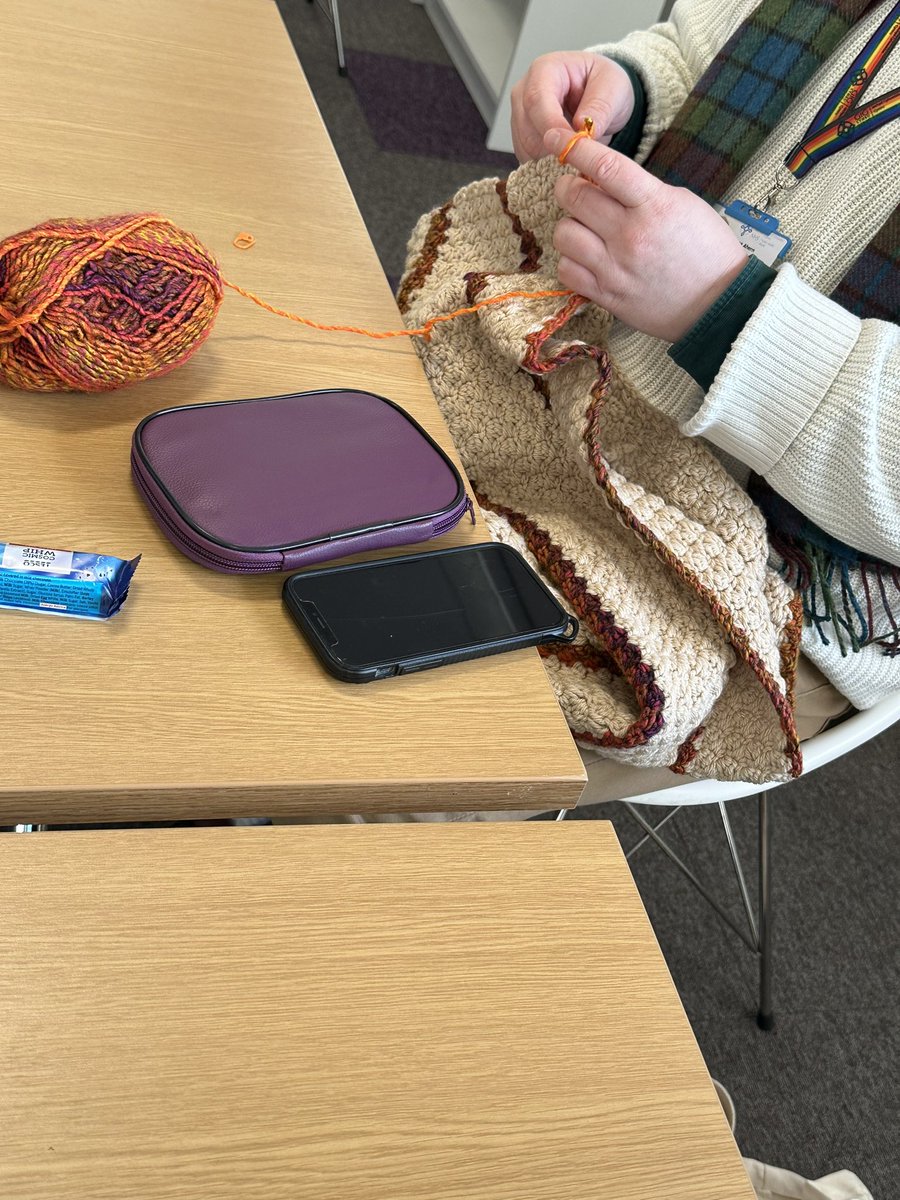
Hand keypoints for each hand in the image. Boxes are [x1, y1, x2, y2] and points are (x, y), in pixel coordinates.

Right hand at [510, 52, 635, 162]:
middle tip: (580, 157)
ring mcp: (519, 116)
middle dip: (552, 148)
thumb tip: (582, 127)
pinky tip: (566, 161)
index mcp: (545, 70)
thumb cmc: (604, 85)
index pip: (537, 100)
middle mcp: (524, 92)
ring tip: (577, 158)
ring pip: (525, 147)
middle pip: (527, 128)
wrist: (601, 97)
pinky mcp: (521, 138)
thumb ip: (600, 106)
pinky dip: (546, 166)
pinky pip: (527, 158)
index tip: (572, 145)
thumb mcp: (613, 87)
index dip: (552, 127)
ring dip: (549, 159)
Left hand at [546, 130, 748, 342]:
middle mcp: (630, 236)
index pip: (605, 166)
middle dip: (569, 186)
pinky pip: (566, 270)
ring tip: (584, 228)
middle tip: (576, 189)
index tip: (558, 138)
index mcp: (654, 205)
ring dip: (569, 225)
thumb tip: (603, 179)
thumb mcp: (682, 204)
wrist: (717, 304)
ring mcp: (615, 268)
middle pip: (574, 197)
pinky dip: (570, 260)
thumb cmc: (705, 250)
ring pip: (564, 234)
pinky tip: (585, 257)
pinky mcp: (607, 296)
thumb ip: (642, 191)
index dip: (575, 147)